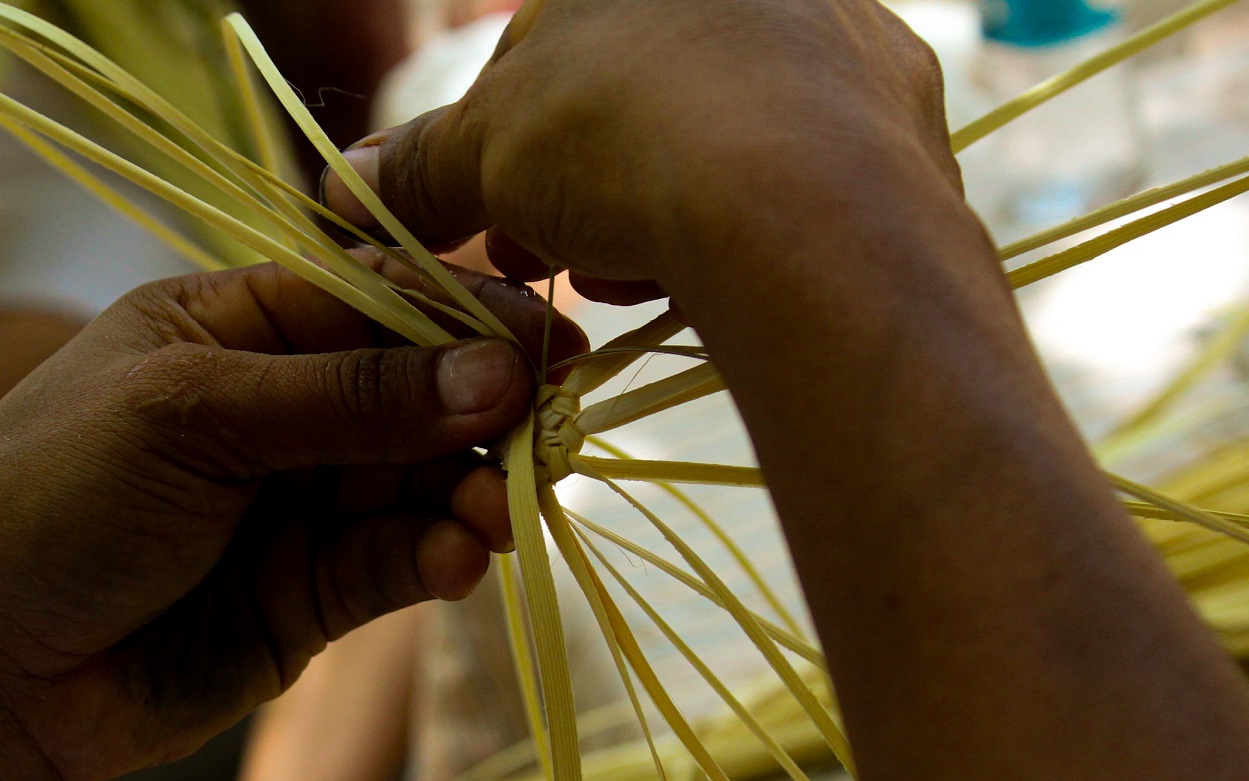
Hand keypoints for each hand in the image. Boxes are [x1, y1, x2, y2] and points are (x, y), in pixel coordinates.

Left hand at [0, 253, 576, 780]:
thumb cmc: (53, 502)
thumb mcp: (194, 418)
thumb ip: (347, 398)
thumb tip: (496, 373)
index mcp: (231, 329)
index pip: (376, 300)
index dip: (466, 315)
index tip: (552, 339)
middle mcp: (275, 412)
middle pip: (415, 394)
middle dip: (483, 412)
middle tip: (549, 434)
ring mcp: (295, 508)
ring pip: (418, 485)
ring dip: (467, 493)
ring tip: (494, 512)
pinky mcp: (309, 600)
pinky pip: (395, 566)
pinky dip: (432, 560)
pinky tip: (450, 562)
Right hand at [325, 0, 962, 303]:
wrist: (803, 201)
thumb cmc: (621, 141)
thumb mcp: (486, 157)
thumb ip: (421, 168)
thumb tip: (343, 191)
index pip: (546, 56)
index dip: (508, 155)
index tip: (498, 230)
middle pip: (638, 96)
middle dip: (585, 187)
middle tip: (555, 264)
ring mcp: (840, 31)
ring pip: (720, 133)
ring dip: (659, 208)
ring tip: (627, 281)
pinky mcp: (904, 109)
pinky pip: (799, 170)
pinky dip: (746, 223)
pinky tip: (712, 278)